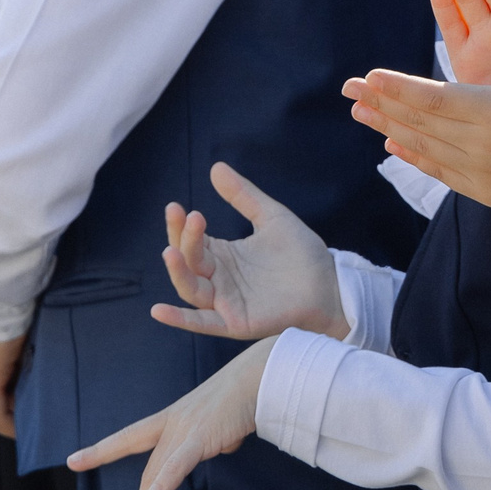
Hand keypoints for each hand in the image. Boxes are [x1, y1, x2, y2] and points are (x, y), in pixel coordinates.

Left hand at [66, 336, 273, 489]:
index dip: (103, 449)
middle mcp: (174, 423)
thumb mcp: (227, 419)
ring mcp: (184, 429)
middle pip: (150, 473)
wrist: (264, 371)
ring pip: (157, 477)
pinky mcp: (199, 437)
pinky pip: (176, 468)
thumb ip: (219, 434)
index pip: (132, 437)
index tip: (74, 460)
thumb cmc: (251, 388)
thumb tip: (224, 446)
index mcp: (177, 417)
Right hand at [156, 162, 345, 341]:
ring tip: (171, 251)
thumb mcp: (271, 218)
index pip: (191, 240)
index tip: (175, 206)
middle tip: (189, 217)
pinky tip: (159, 311)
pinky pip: (203, 323)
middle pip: (188, 261)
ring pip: (190, 288)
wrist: (331, 284)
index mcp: (223, 256)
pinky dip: (180, 319)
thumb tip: (216, 167)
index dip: (180, 226)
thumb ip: (244, 196)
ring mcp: (226, 302)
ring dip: (178, 271)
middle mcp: (219, 279)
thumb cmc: (302, 254)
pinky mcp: (236, 322)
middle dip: (183, 240)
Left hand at [346, 0, 490, 229]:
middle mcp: (483, 145)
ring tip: (360, 114)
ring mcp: (481, 173)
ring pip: (424, 146)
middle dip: (381, 104)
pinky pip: (438, 171)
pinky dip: (413, 156)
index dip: (398, 87)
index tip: (367, 76)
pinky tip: (393, 145)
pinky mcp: (484, 191)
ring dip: (389, 129)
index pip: (434, 98)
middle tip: (346, 91)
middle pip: (419, 122)